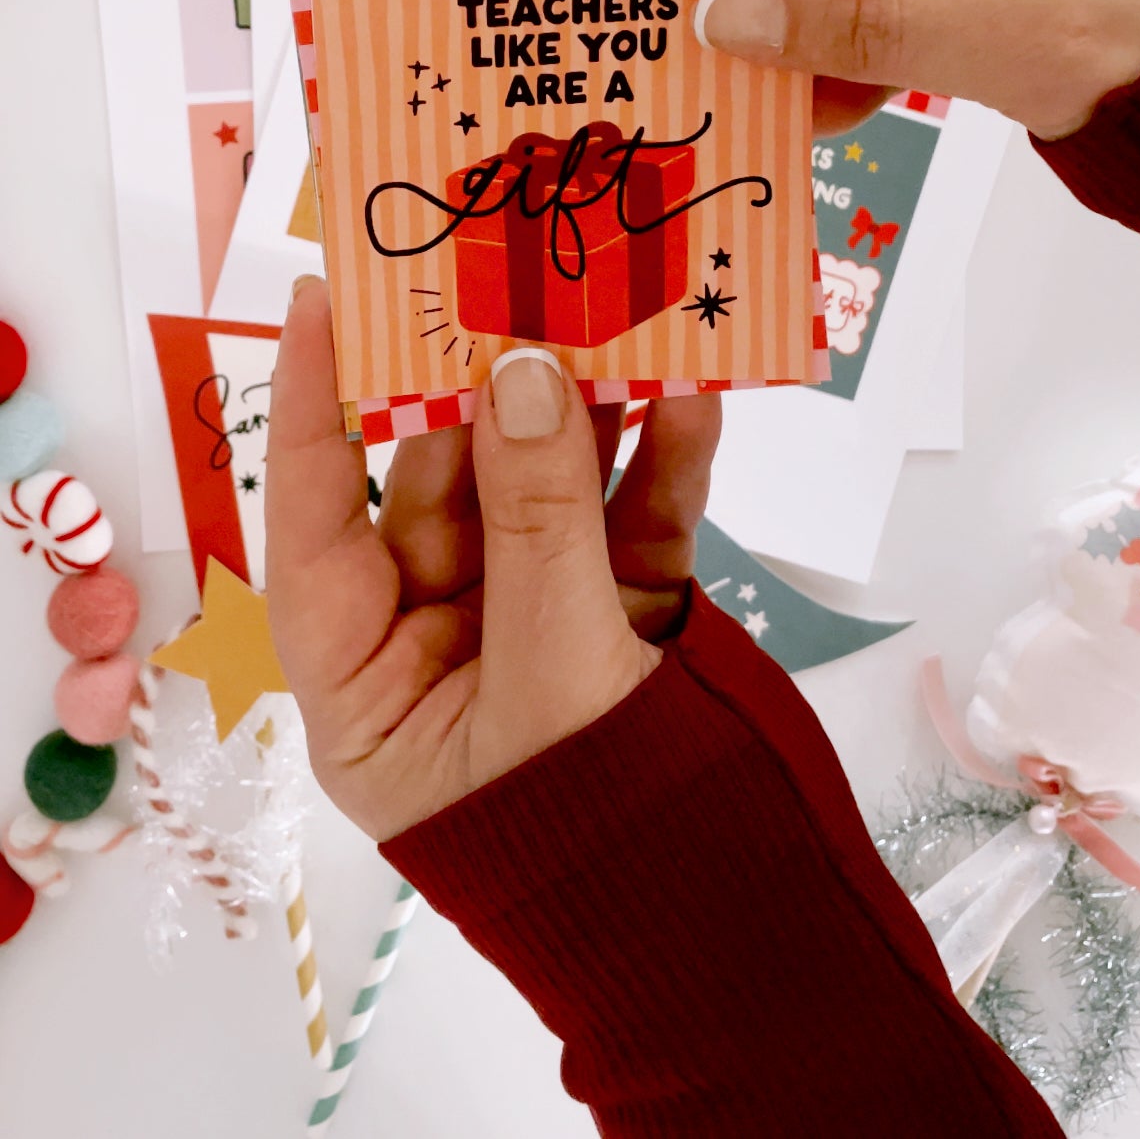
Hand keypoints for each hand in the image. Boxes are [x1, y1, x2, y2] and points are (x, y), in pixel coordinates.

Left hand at [265, 278, 719, 842]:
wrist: (743, 935)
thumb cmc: (602, 832)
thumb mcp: (556, 672)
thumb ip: (541, 518)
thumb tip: (523, 373)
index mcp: (369, 690)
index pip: (317, 525)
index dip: (316, 406)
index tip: (322, 299)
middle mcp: (439, 649)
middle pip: (444, 490)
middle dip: (483, 391)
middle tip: (511, 284)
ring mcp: (534, 628)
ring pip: (544, 491)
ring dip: (582, 411)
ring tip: (611, 317)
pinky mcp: (623, 621)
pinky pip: (628, 522)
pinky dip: (659, 462)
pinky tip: (687, 398)